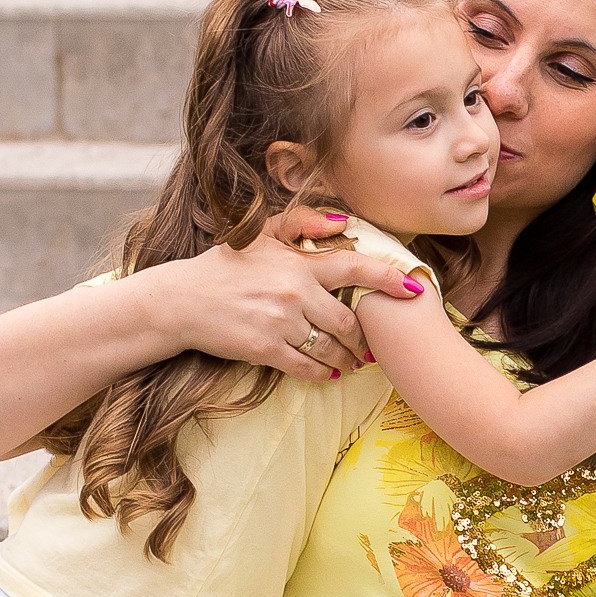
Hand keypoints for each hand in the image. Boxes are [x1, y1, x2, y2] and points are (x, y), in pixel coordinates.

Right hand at [139, 205, 424, 382]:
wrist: (181, 302)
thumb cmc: (222, 268)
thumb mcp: (259, 235)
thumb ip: (301, 223)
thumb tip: (342, 222)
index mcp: (297, 263)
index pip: (355, 268)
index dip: (389, 281)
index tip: (414, 290)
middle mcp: (295, 292)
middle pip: (350, 321)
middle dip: (365, 338)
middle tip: (373, 346)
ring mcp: (281, 323)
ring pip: (333, 348)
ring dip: (349, 359)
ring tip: (354, 362)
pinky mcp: (266, 350)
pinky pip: (309, 367)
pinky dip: (324, 373)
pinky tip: (330, 373)